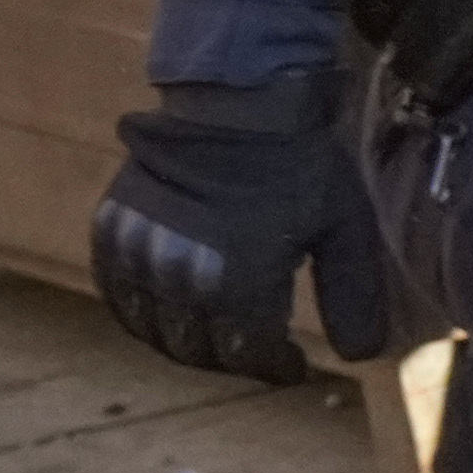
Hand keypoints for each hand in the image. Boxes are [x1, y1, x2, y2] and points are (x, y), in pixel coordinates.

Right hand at [93, 71, 390, 388]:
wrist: (238, 104)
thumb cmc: (300, 166)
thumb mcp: (346, 232)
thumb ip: (353, 298)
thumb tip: (361, 357)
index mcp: (238, 282)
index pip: (247, 356)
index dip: (273, 368)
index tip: (292, 366)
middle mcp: (180, 277)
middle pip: (197, 350)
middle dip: (232, 360)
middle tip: (255, 352)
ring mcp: (139, 254)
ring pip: (153, 330)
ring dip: (185, 344)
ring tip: (215, 337)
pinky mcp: (112, 231)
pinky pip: (116, 295)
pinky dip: (139, 315)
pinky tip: (166, 314)